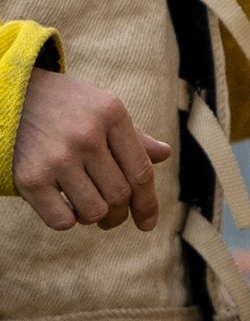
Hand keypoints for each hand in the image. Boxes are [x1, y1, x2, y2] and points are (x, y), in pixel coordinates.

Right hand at [14, 69, 168, 233]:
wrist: (11, 96)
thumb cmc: (65, 105)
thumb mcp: (101, 108)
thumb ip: (132, 135)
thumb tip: (163, 154)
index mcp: (111, 114)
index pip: (141, 172)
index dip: (147, 204)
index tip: (147, 224)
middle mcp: (87, 135)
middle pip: (119, 196)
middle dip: (119, 214)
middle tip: (112, 216)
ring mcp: (57, 157)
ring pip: (94, 212)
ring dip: (94, 218)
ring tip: (87, 207)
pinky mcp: (30, 178)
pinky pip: (63, 221)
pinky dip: (68, 220)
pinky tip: (64, 206)